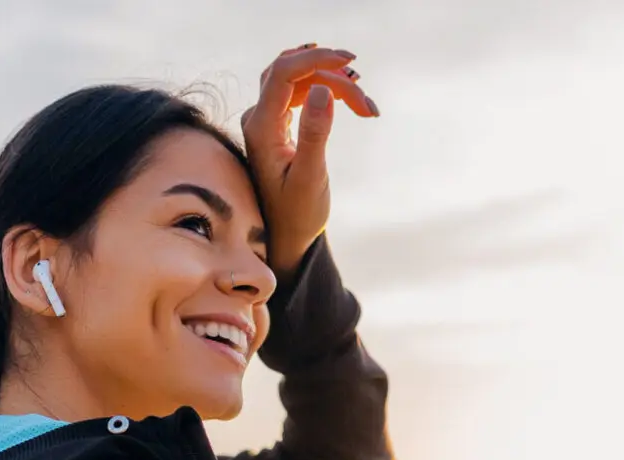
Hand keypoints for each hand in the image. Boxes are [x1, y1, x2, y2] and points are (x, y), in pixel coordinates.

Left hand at [239, 43, 379, 284]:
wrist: (288, 236)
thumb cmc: (298, 214)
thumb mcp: (311, 177)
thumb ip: (315, 133)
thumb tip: (323, 90)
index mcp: (261, 129)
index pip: (283, 73)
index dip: (317, 60)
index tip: (349, 64)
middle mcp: (258, 119)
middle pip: (294, 72)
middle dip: (333, 77)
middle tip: (366, 103)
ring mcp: (266, 120)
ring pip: (301, 81)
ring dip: (335, 86)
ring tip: (366, 108)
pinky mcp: (278, 124)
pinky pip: (301, 92)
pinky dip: (329, 93)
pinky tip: (352, 101)